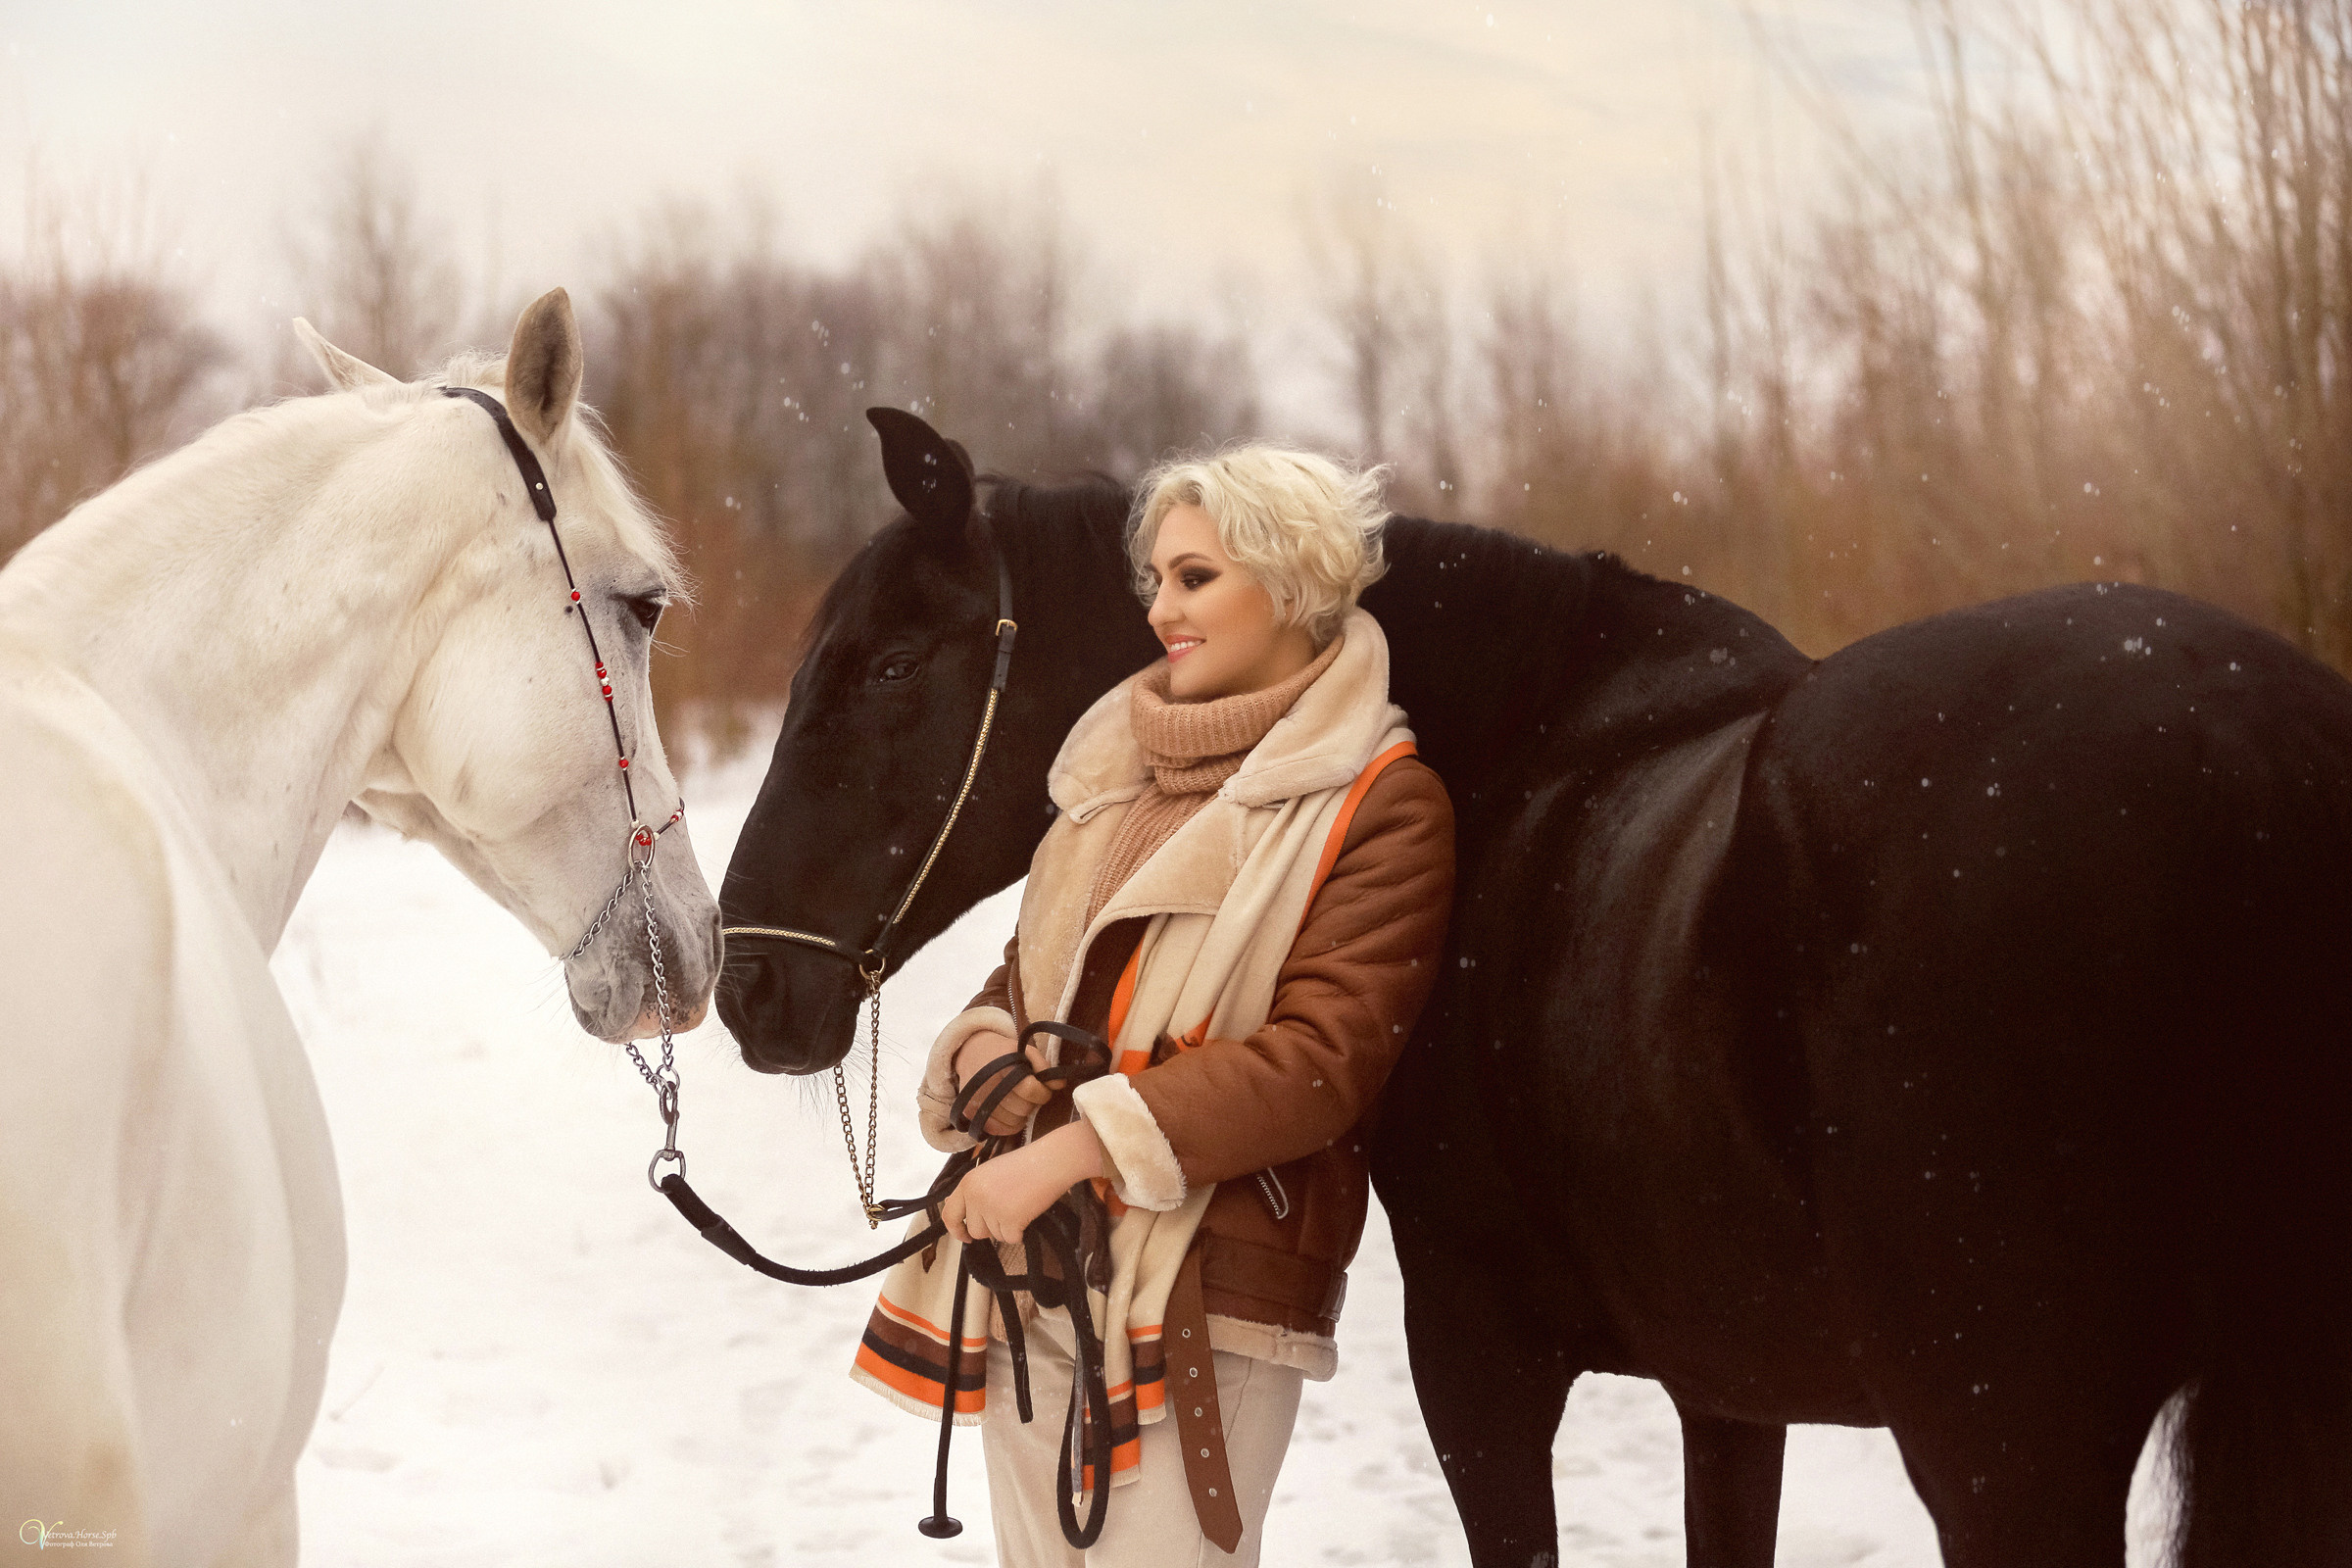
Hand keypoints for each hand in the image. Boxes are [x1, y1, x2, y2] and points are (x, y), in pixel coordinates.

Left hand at [941, 1122, 1107, 1244]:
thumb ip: (971, 1190)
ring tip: (1019, 1207)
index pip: (949, 1214)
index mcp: (968, 1183)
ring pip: (994, 1235)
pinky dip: (1020, 1232)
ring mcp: (992, 1208)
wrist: (1049, 1162)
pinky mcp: (1009, 1219)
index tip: (965, 1236)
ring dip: (1007, 1228)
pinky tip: (1027, 1214)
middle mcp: (975, 1196)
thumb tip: (950, 1205)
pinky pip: (1010, 1238)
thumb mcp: (989, 1172)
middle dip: (990, 1228)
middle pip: (975, 1230)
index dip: (956, 1230)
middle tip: (1006, 1214)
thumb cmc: (1024, 1165)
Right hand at [952, 1029, 1052, 1138]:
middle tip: (1027, 1093)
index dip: (1042, 1092)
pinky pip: (1001, 1130)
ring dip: (1021, 1114)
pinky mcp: (970, 1114)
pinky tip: (1009, 1110)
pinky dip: (1010, 1124)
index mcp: (1001, 1066)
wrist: (972, 1053)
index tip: (1042, 1088)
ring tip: (1016, 1100)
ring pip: (1014, 1122)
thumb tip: (1059, 1084)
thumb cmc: (1004, 1054)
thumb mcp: (1025, 1051)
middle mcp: (986, 1085)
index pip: (1030, 1090)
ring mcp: (976, 1101)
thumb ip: (1044, 1066)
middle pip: (1023, 1108)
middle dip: (1032, 1102)